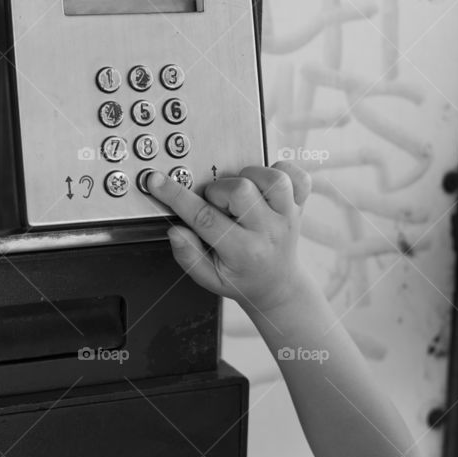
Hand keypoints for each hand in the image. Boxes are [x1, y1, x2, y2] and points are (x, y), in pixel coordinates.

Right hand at [147, 161, 312, 312]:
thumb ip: (189, 256)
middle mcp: (269, 231)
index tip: (157, 181)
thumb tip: (176, 230)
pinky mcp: (299, 204)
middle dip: (217, 191)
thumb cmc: (242, 279)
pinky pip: (296, 176)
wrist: (278, 285)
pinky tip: (265, 186)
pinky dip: (280, 171)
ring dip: (249, 177)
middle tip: (215, 205)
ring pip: (271, 178)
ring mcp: (288, 216)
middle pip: (240, 190)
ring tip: (240, 193)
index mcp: (244, 252)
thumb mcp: (209, 279)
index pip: (204, 218)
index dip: (176, 196)